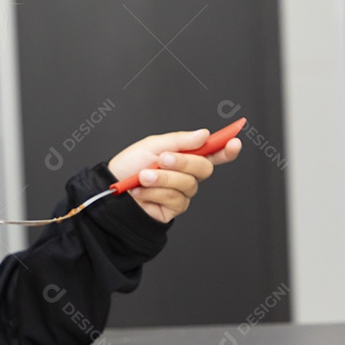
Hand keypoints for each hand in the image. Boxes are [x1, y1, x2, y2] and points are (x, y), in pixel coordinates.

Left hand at [107, 130, 240, 222]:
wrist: (110, 189)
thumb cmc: (128, 166)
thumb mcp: (152, 145)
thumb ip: (180, 141)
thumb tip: (204, 135)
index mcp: (184, 156)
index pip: (212, 152)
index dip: (226, 148)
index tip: (234, 142)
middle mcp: (186, 174)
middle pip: (204, 168)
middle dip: (184, 162)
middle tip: (162, 160)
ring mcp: (181, 192)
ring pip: (188, 184)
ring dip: (163, 179)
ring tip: (143, 177)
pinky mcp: (173, 209)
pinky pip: (175, 199)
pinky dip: (156, 192)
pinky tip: (142, 191)